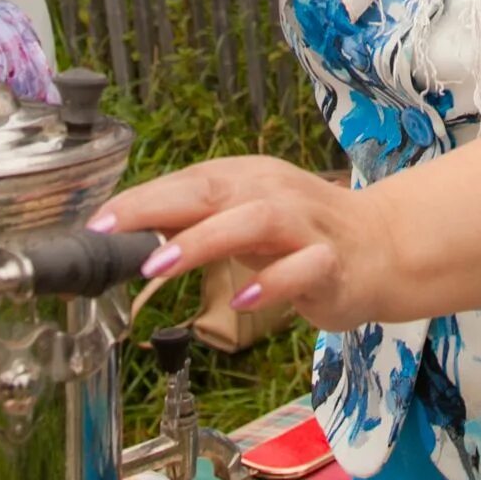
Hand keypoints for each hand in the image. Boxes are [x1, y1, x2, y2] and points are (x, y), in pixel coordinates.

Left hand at [87, 156, 395, 332]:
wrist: (382, 248)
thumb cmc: (301, 236)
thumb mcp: (244, 221)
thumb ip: (196, 222)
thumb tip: (131, 231)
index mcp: (249, 178)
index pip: (187, 181)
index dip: (140, 200)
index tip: (98, 223)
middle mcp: (274, 193)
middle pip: (213, 190)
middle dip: (158, 208)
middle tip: (112, 232)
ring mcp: (306, 225)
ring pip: (255, 221)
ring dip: (204, 240)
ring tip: (160, 265)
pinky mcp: (332, 262)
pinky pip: (301, 269)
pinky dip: (271, 283)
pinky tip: (243, 300)